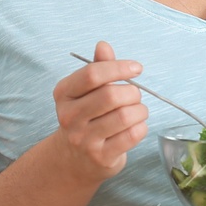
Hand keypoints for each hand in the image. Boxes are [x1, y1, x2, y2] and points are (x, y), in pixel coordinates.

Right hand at [51, 40, 149, 183]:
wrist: (73, 160)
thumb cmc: (85, 117)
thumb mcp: (85, 91)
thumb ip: (97, 67)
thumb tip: (103, 45)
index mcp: (64, 94)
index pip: (92, 74)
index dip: (118, 67)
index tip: (136, 68)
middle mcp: (70, 117)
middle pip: (111, 95)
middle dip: (132, 92)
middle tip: (135, 95)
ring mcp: (84, 139)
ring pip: (125, 116)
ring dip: (140, 110)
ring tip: (137, 111)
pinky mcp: (101, 157)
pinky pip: (132, 136)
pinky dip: (141, 127)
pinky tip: (136, 126)